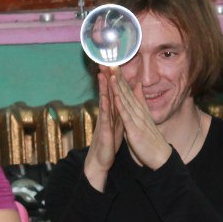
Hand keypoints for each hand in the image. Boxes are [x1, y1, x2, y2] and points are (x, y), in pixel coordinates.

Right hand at [84, 69, 124, 190]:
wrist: (101, 160)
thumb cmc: (109, 141)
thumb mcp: (117, 123)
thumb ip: (119, 110)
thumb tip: (122, 99)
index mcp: (111, 112)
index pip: (112, 92)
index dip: (112, 78)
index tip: (113, 64)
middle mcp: (106, 114)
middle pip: (106, 92)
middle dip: (105, 78)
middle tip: (104, 62)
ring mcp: (104, 121)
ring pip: (104, 102)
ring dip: (103, 89)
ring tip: (102, 75)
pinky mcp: (104, 131)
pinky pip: (105, 117)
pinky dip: (105, 107)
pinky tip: (105, 99)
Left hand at [111, 72, 172, 169]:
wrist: (160, 155)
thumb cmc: (151, 138)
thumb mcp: (145, 116)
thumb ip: (141, 100)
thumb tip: (138, 85)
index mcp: (138, 109)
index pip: (127, 89)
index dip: (119, 77)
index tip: (112, 64)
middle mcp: (138, 111)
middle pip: (125, 91)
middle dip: (116, 76)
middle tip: (109, 62)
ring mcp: (136, 119)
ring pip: (125, 100)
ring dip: (117, 86)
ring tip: (111, 73)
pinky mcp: (134, 129)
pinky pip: (126, 116)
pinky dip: (121, 105)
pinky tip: (115, 96)